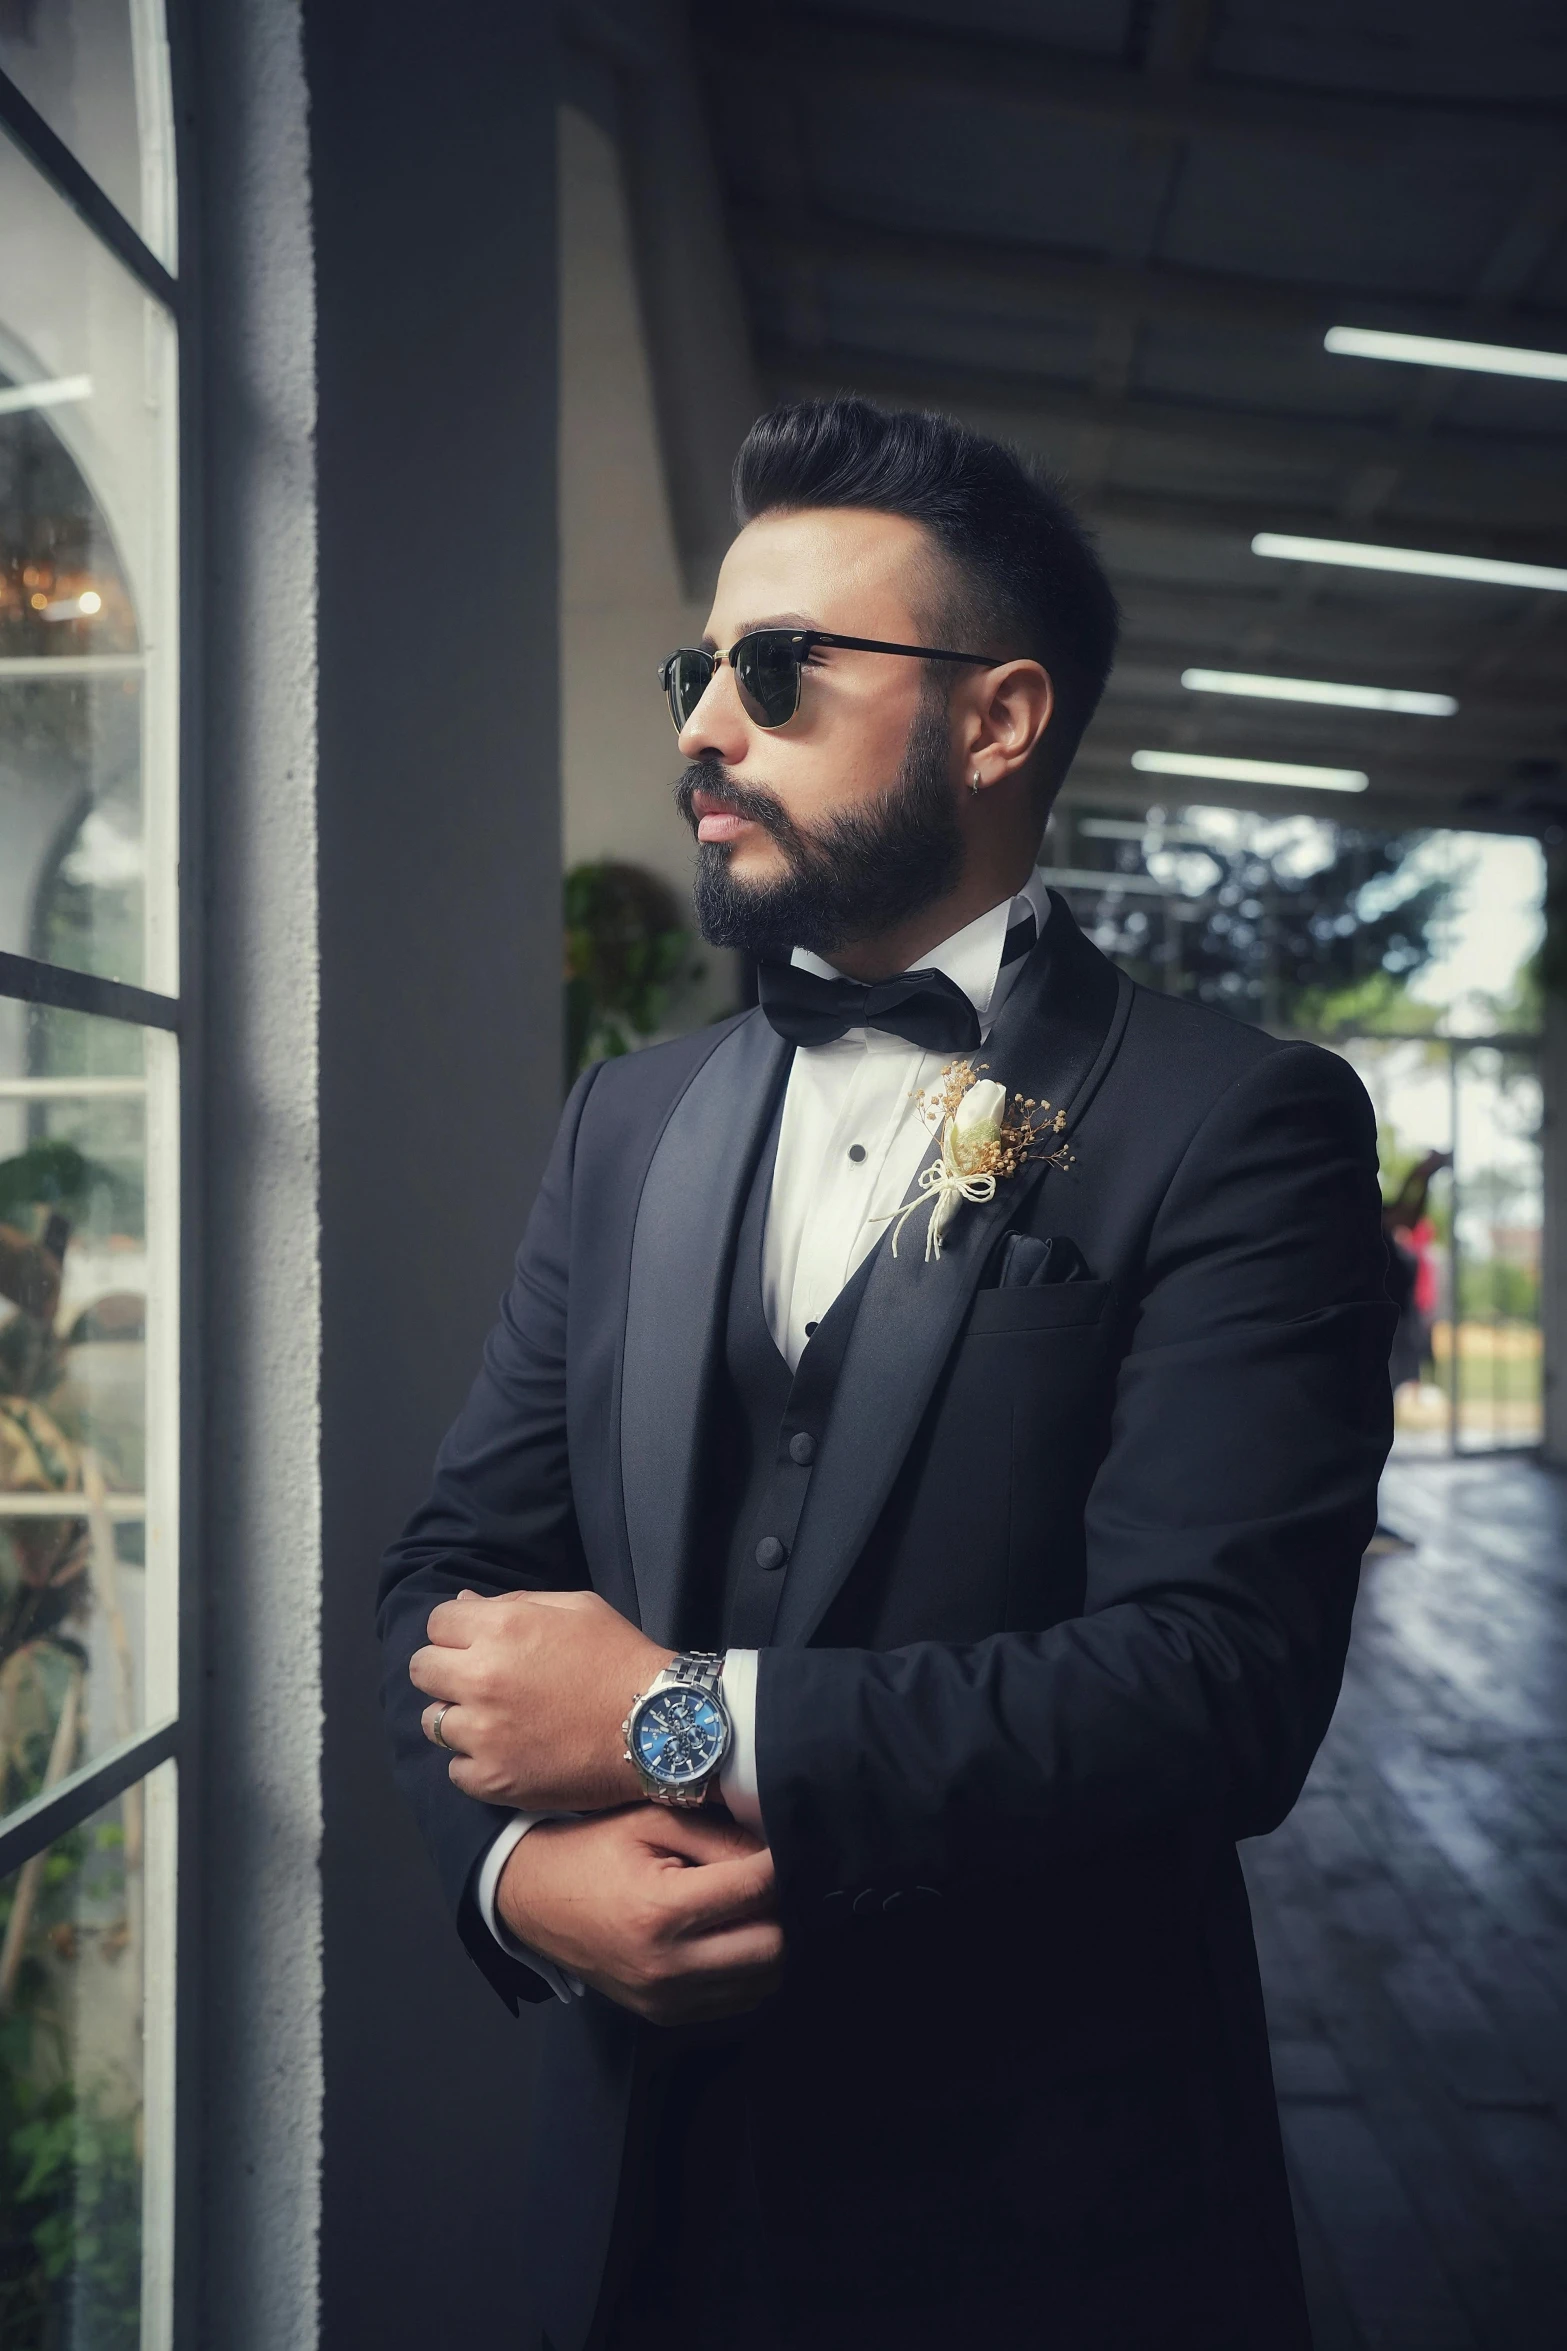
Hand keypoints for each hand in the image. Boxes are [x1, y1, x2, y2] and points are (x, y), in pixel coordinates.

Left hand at [410, 1587, 674, 1809]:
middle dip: (446, 1670)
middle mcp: (482, 1679)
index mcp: (501, 1629)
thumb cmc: (620, 1659)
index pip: (437, 1623)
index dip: (458, 1631)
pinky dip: (475, 1763)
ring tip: (495, 1721)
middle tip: (480, 1681)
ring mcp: (484, 1734)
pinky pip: (454, 1770)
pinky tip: (506, 1753)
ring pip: (432, 1722)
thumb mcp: (577, 1607)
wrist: (658, 1727)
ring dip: (458, 1718)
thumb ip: (513, 1602)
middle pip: (422, 1670)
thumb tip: (462, 1603)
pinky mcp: (493, 1779)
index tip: (477, 1644)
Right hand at [498, 1806, 782, 2025]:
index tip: (778, 1846)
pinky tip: (724, 1936)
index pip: (756, 1890)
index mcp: (661, 1911)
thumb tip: (775, 1854)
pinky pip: (738, 2002)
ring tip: (743, 1908)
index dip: (778, 1863)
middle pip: (774, 1948)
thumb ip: (718, 1836)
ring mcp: (666, 2000)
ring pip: (764, 1982)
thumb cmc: (592, 1851)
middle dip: (779, 1909)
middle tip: (762, 1881)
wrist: (532, 1899)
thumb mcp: (651, 1821)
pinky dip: (745, 1970)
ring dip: (767, 1942)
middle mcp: (667, 1967)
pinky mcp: (665, 2017)